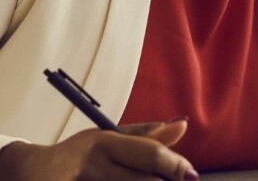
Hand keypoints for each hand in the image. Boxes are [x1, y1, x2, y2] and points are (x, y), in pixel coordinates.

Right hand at [0, 120, 197, 180]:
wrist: (24, 174)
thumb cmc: (78, 156)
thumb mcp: (108, 139)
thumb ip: (144, 136)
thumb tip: (184, 123)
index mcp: (104, 142)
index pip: (146, 153)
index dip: (172, 165)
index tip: (191, 175)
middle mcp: (92, 162)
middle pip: (139, 180)